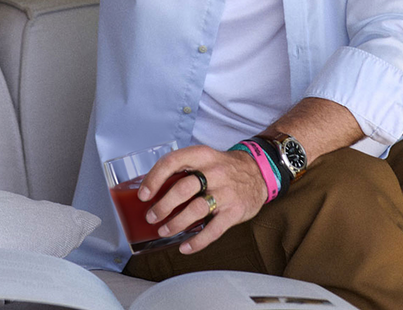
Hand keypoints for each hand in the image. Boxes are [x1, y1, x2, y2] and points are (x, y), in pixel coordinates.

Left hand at [137, 144, 266, 254]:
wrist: (259, 172)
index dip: (154, 178)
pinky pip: (214, 229)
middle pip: (183, 188)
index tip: (144, 194)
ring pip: (196, 209)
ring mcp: (226, 192)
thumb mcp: (204, 159)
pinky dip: (198, 241)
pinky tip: (185, 247)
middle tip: (151, 216)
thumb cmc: (224, 168)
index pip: (172, 162)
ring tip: (164, 231)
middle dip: (163, 205)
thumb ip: (183, 170)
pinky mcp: (235, 211)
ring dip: (176, 223)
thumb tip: (152, 188)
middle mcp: (214, 172)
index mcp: (201, 156)